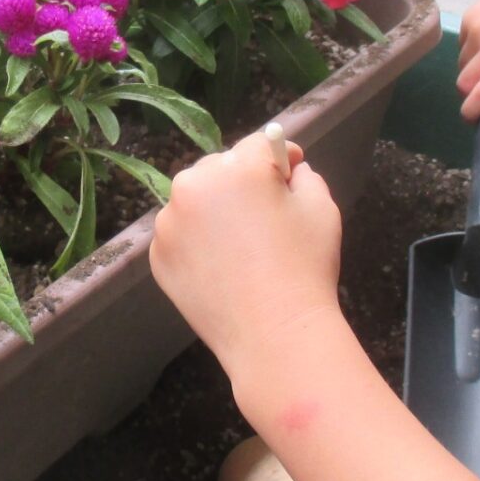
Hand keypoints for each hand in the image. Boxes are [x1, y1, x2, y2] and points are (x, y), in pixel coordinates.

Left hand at [152, 135, 345, 374]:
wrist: (274, 335)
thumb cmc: (305, 268)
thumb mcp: (321, 208)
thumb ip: (305, 175)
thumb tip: (290, 168)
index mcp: (238, 167)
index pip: (259, 145)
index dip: (280, 158)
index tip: (290, 175)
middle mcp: (194, 185)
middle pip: (221, 169)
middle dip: (243, 184)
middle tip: (266, 218)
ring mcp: (169, 222)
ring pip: (195, 200)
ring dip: (215, 211)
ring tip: (242, 247)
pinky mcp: (157, 255)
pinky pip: (180, 234)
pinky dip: (196, 242)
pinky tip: (222, 267)